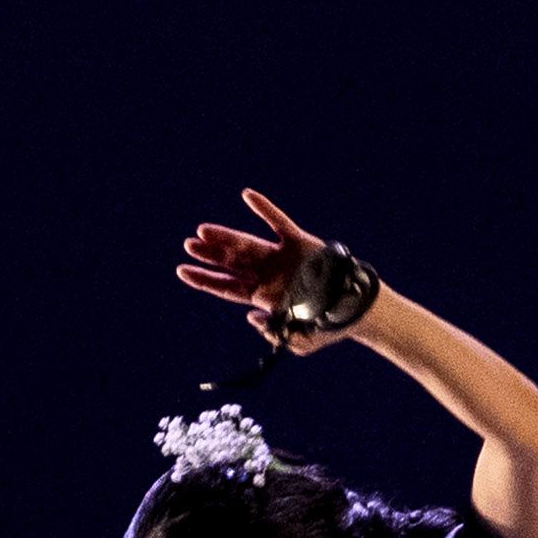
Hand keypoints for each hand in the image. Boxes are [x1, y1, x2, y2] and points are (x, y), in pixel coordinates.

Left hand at [177, 188, 363, 352]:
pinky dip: (264, 208)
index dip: (204, 280)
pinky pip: (279, 222)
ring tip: (202, 231)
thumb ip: (272, 333)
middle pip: (231, 264)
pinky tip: (247, 196)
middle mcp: (268, 274)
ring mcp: (282, 256)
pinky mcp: (299, 241)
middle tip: (188, 246)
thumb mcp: (297, 340)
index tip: (182, 271)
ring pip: (247, 243)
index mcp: (263, 297)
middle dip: (209, 256)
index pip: (227, 288)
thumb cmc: (327, 327)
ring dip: (225, 236)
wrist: (355, 310)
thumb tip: (251, 316)